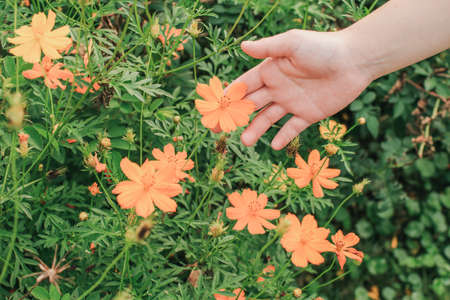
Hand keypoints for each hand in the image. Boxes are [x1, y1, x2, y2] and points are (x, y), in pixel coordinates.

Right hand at [234, 29, 373, 149]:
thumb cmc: (322, 47)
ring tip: (246, 142)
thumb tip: (242, 46)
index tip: (216, 107)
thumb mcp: (292, 44)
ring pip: (269, 119)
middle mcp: (278, 88)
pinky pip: (293, 128)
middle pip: (252, 105)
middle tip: (223, 129)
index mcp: (271, 70)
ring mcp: (293, 102)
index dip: (230, 95)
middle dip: (237, 116)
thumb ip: (268, 48)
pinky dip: (283, 137)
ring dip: (256, 130)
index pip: (245, 85)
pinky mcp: (309, 114)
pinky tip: (274, 146)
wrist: (355, 61)